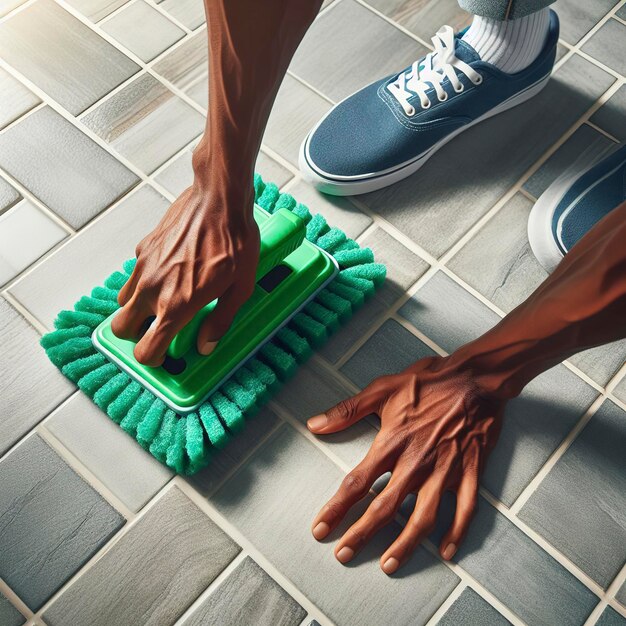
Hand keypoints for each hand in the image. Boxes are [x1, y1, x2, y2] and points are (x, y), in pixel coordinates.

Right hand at [111, 182, 258, 365]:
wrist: (220, 199)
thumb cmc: (234, 240)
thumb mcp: (240, 288)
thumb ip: (220, 321)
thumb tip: (207, 345)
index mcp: (176, 305)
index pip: (146, 350)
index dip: (152, 359)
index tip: (163, 356)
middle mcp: (152, 289)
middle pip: (120, 329)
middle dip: (135, 335)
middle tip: (157, 330)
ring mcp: (144, 267)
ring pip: (123, 301)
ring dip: (137, 308)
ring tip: (163, 301)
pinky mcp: (143, 248)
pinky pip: (135, 274)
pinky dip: (146, 280)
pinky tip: (171, 271)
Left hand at [307, 356, 504, 573]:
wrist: (475, 377)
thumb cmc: (428, 381)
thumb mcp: (383, 388)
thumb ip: (348, 409)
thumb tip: (314, 424)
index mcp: (392, 442)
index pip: (357, 483)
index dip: (336, 508)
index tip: (321, 529)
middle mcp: (416, 462)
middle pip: (384, 506)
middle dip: (361, 534)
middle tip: (343, 555)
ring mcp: (445, 469)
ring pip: (423, 516)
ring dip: (405, 543)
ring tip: (388, 564)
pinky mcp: (471, 471)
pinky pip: (465, 509)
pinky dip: (456, 532)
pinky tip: (445, 551)